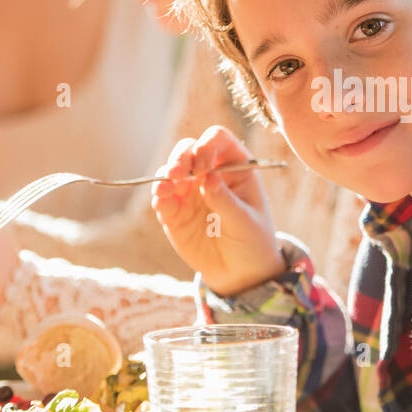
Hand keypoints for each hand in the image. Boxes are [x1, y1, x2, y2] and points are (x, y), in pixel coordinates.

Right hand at [150, 125, 284, 296]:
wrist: (240, 271)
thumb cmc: (252, 239)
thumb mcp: (245, 222)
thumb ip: (226, 201)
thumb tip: (209, 177)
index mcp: (235, 166)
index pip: (218, 140)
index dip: (207, 146)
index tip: (202, 167)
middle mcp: (209, 172)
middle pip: (188, 149)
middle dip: (180, 157)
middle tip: (176, 173)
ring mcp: (190, 190)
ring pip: (170, 170)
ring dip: (165, 175)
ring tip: (166, 190)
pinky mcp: (174, 210)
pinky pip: (161, 198)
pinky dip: (159, 197)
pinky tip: (162, 203)